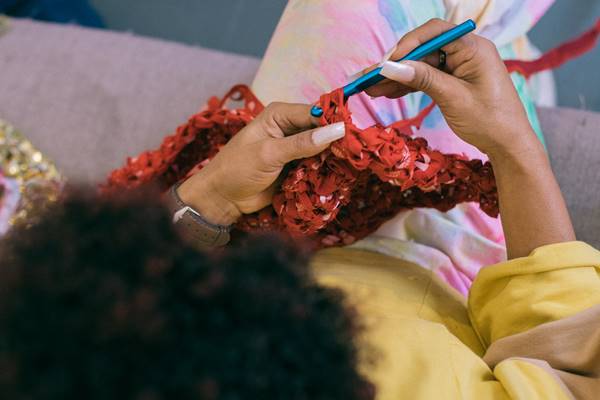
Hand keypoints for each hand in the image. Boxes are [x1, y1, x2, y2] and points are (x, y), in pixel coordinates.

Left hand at [177, 103, 344, 224]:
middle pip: (323, 129)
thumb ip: (302, 143)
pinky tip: (340, 174)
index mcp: (280, 115)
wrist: (223, 198)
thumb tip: (336, 130)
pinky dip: (327, 170)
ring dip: (334, 157)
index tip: (356, 133)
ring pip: (324, 148)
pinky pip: (318, 165)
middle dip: (338, 140)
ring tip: (352, 164)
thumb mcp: (269, 153)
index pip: (315, 112)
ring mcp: (295, 148)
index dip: (335, 121)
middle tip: (357, 151)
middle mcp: (290, 128)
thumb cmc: (237, 169)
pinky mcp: (297, 167)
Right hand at [366, 18, 539, 157]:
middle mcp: (466, 51)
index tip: (388, 63)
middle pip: (423, 49)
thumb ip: (423, 79)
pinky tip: (388, 93)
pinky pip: (426, 78)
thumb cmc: (489, 120)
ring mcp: (459, 66)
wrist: (508, 144)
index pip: (435, 33)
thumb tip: (392, 66)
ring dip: (397, 77)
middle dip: (396, 64)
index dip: (408, 44)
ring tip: (372, 89)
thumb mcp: (454, 98)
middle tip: (370, 78)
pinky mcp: (453, 80)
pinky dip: (408, 86)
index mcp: (473, 48)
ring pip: (421, 65)